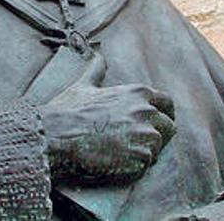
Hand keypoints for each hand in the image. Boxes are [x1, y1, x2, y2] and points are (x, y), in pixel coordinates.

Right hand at [38, 53, 175, 184]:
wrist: (56, 135)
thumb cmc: (68, 111)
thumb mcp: (84, 86)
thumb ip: (96, 70)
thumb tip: (97, 56)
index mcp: (138, 93)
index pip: (166, 103)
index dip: (164, 114)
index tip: (159, 122)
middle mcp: (147, 111)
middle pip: (168, 127)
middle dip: (158, 135)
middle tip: (137, 144)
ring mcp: (146, 135)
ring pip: (157, 148)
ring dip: (142, 152)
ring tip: (120, 154)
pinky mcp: (142, 157)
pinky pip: (145, 164)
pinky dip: (133, 167)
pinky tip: (115, 163)